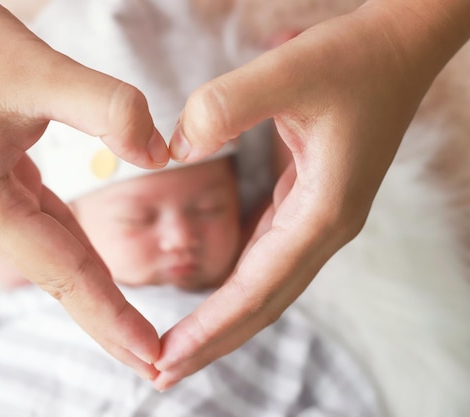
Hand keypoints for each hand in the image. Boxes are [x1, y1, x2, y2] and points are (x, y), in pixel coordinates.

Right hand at [0, 0, 169, 378]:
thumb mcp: (43, 70)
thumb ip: (111, 109)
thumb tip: (162, 153)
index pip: (66, 273)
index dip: (112, 316)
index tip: (153, 354)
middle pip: (60, 279)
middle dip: (108, 323)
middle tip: (155, 367)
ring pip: (55, 259)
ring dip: (96, 295)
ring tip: (136, 334)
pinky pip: (47, 231)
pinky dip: (79, 257)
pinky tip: (102, 275)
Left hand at [153, 0, 469, 388]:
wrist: (399, 46)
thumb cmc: (353, 58)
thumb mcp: (287, 72)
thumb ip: (225, 105)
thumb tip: (174, 148)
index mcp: (323, 212)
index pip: (256, 289)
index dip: (209, 328)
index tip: (164, 359)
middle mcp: (324, 228)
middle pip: (261, 304)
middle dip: (211, 342)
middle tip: (158, 373)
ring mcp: (319, 219)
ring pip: (266, 287)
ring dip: (223, 321)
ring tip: (179, 349)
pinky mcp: (309, 204)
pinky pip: (268, 259)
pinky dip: (238, 288)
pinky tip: (213, 301)